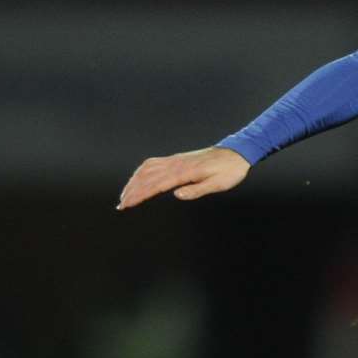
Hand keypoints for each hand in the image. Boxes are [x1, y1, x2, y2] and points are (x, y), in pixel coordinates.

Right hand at [116, 146, 250, 209]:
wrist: (236, 153)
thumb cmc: (229, 171)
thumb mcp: (218, 184)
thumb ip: (197, 190)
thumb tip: (176, 195)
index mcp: (184, 172)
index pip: (155, 185)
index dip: (139, 195)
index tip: (127, 204)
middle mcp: (176, 164)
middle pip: (146, 177)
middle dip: (132, 190)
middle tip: (121, 205)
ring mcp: (175, 160)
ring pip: (147, 168)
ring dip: (134, 181)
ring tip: (126, 194)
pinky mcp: (177, 159)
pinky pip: (154, 162)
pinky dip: (142, 171)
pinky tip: (138, 178)